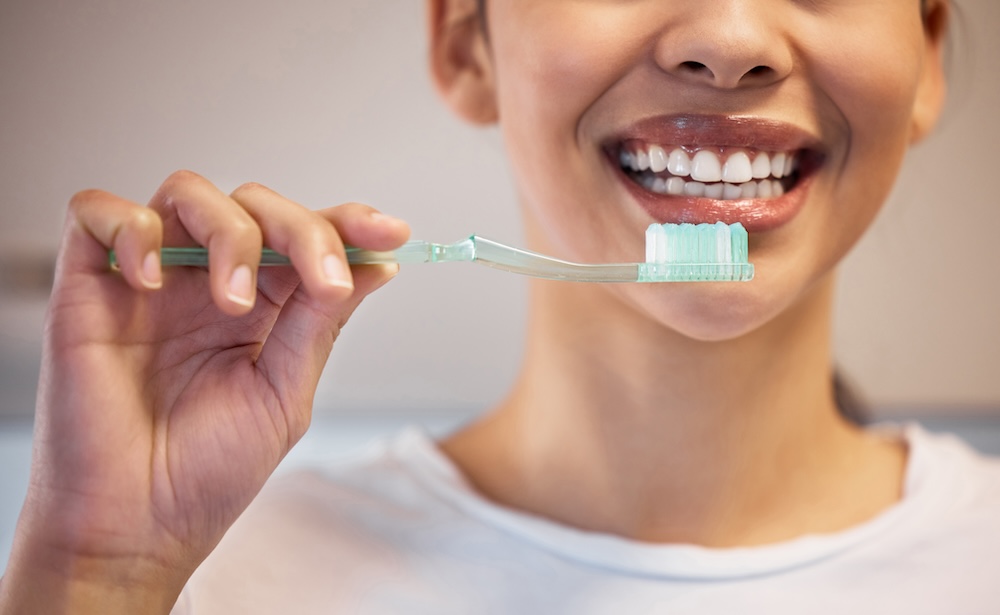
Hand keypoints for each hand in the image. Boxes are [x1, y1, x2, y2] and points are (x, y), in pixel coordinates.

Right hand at [0, 171, 408, 612]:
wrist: (136, 527)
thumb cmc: (207, 472)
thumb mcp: (284, 392)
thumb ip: (319, 321)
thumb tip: (376, 264)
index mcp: (260, 307)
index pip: (304, 238)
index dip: (348, 223)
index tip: (391, 232)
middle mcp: (207, 282)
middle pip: (255, 205)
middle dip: (301, 229)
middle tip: (323, 281)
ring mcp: (150, 280)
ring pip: (188, 193)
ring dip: (230, 232)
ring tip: (233, 304)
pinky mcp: (88, 285)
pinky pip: (98, 213)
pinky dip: (132, 229)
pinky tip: (153, 280)